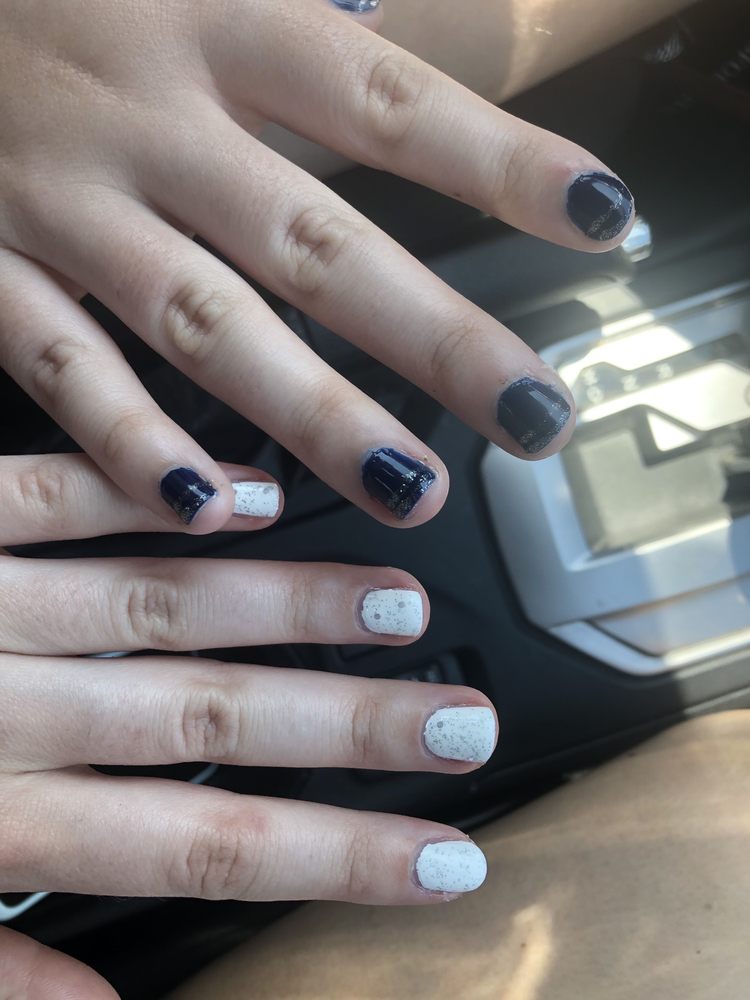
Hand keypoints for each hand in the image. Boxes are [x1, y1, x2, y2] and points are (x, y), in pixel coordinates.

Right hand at [0, 0, 633, 532]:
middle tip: (533, 414)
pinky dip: (137, 443)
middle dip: (434, 337)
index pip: (384, 99)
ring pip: (209, 326)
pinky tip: (217, 507)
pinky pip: (67, 368)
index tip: (601, 222)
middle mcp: (149, 120)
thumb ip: (289, 13)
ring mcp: (67, 204)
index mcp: (212, 21)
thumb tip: (384, 21)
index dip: (497, 161)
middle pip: (315, 241)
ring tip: (413, 487)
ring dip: (317, 419)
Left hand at [0, 453, 497, 995]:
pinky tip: (250, 491)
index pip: (200, 848)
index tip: (441, 859)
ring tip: (397, 604)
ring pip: (164, 602)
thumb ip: (2, 969)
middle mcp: (6, 710)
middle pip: (212, 718)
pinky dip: (152, 493)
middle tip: (461, 721)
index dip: (330, 857)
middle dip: (348, 724)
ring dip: (288, 603)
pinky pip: (52, 495)